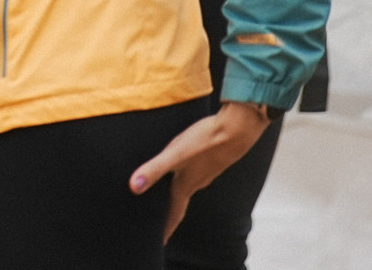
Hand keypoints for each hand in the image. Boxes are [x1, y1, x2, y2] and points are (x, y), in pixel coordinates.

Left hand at [130, 101, 270, 238]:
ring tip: (167, 200)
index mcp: (186, 185)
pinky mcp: (211, 160)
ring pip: (187, 189)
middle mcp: (197, 182)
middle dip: (169, 215)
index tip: (160, 243)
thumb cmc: (206, 141)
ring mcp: (206, 172)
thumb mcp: (175, 154)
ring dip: (177, 197)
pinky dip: (185, 180)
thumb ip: (154, 169)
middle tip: (160, 225)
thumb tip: (133, 188)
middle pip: (179, 204)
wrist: (237, 128)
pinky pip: (195, 175)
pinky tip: (181, 172)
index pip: (174, 213)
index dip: (166, 229)